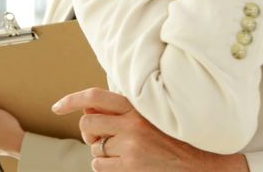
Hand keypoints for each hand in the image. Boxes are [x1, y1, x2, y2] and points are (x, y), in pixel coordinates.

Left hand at [53, 88, 248, 171]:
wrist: (205, 161)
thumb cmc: (177, 135)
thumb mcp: (154, 113)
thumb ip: (125, 108)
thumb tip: (91, 108)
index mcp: (137, 106)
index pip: (94, 97)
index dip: (71, 100)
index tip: (57, 106)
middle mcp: (132, 124)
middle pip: (87, 124)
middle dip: (88, 133)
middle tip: (99, 137)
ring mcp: (131, 147)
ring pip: (94, 149)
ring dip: (101, 152)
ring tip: (122, 152)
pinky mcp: (132, 167)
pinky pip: (101, 166)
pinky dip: (105, 166)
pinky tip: (122, 164)